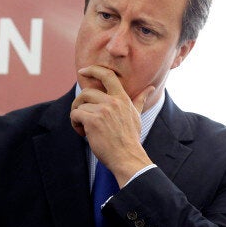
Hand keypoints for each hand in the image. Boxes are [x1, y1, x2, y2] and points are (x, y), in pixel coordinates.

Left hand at [70, 65, 154, 186]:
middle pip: (86, 92)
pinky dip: (75, 124)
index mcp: (122, 98)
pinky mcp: (93, 120)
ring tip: (83, 128)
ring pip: (79, 106)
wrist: (127, 157)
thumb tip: (151, 88)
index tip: (83, 71)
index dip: (93, 70)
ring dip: (77, 117)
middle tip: (80, 115)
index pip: (107, 75)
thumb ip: (140, 100)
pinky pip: (75, 115)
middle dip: (78, 103)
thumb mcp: (136, 115)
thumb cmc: (130, 138)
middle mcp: (113, 102)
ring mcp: (103, 111)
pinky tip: (82, 133)